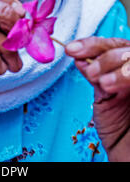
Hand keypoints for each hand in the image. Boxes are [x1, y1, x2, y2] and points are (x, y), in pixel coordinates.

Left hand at [66, 37, 129, 161]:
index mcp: (125, 64)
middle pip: (125, 49)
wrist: (128, 151)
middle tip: (89, 71)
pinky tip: (109, 84)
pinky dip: (123, 76)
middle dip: (104, 56)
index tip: (71, 49)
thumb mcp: (103, 94)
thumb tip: (77, 55)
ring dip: (114, 66)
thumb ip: (94, 73)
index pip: (113, 44)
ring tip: (101, 82)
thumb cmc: (119, 124)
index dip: (92, 44)